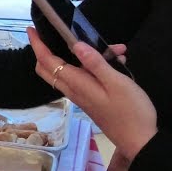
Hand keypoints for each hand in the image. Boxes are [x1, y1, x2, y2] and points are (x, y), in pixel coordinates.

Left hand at [28, 27, 155, 157]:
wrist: (139, 141)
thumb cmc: (131, 111)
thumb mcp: (117, 83)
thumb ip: (95, 64)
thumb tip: (75, 45)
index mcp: (77, 84)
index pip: (48, 62)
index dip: (38, 45)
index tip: (32, 30)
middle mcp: (74, 90)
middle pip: (49, 68)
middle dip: (50, 48)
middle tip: (61, 33)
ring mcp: (82, 96)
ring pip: (70, 70)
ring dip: (86, 56)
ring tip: (118, 49)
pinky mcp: (91, 99)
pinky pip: (84, 77)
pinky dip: (95, 66)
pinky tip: (118, 62)